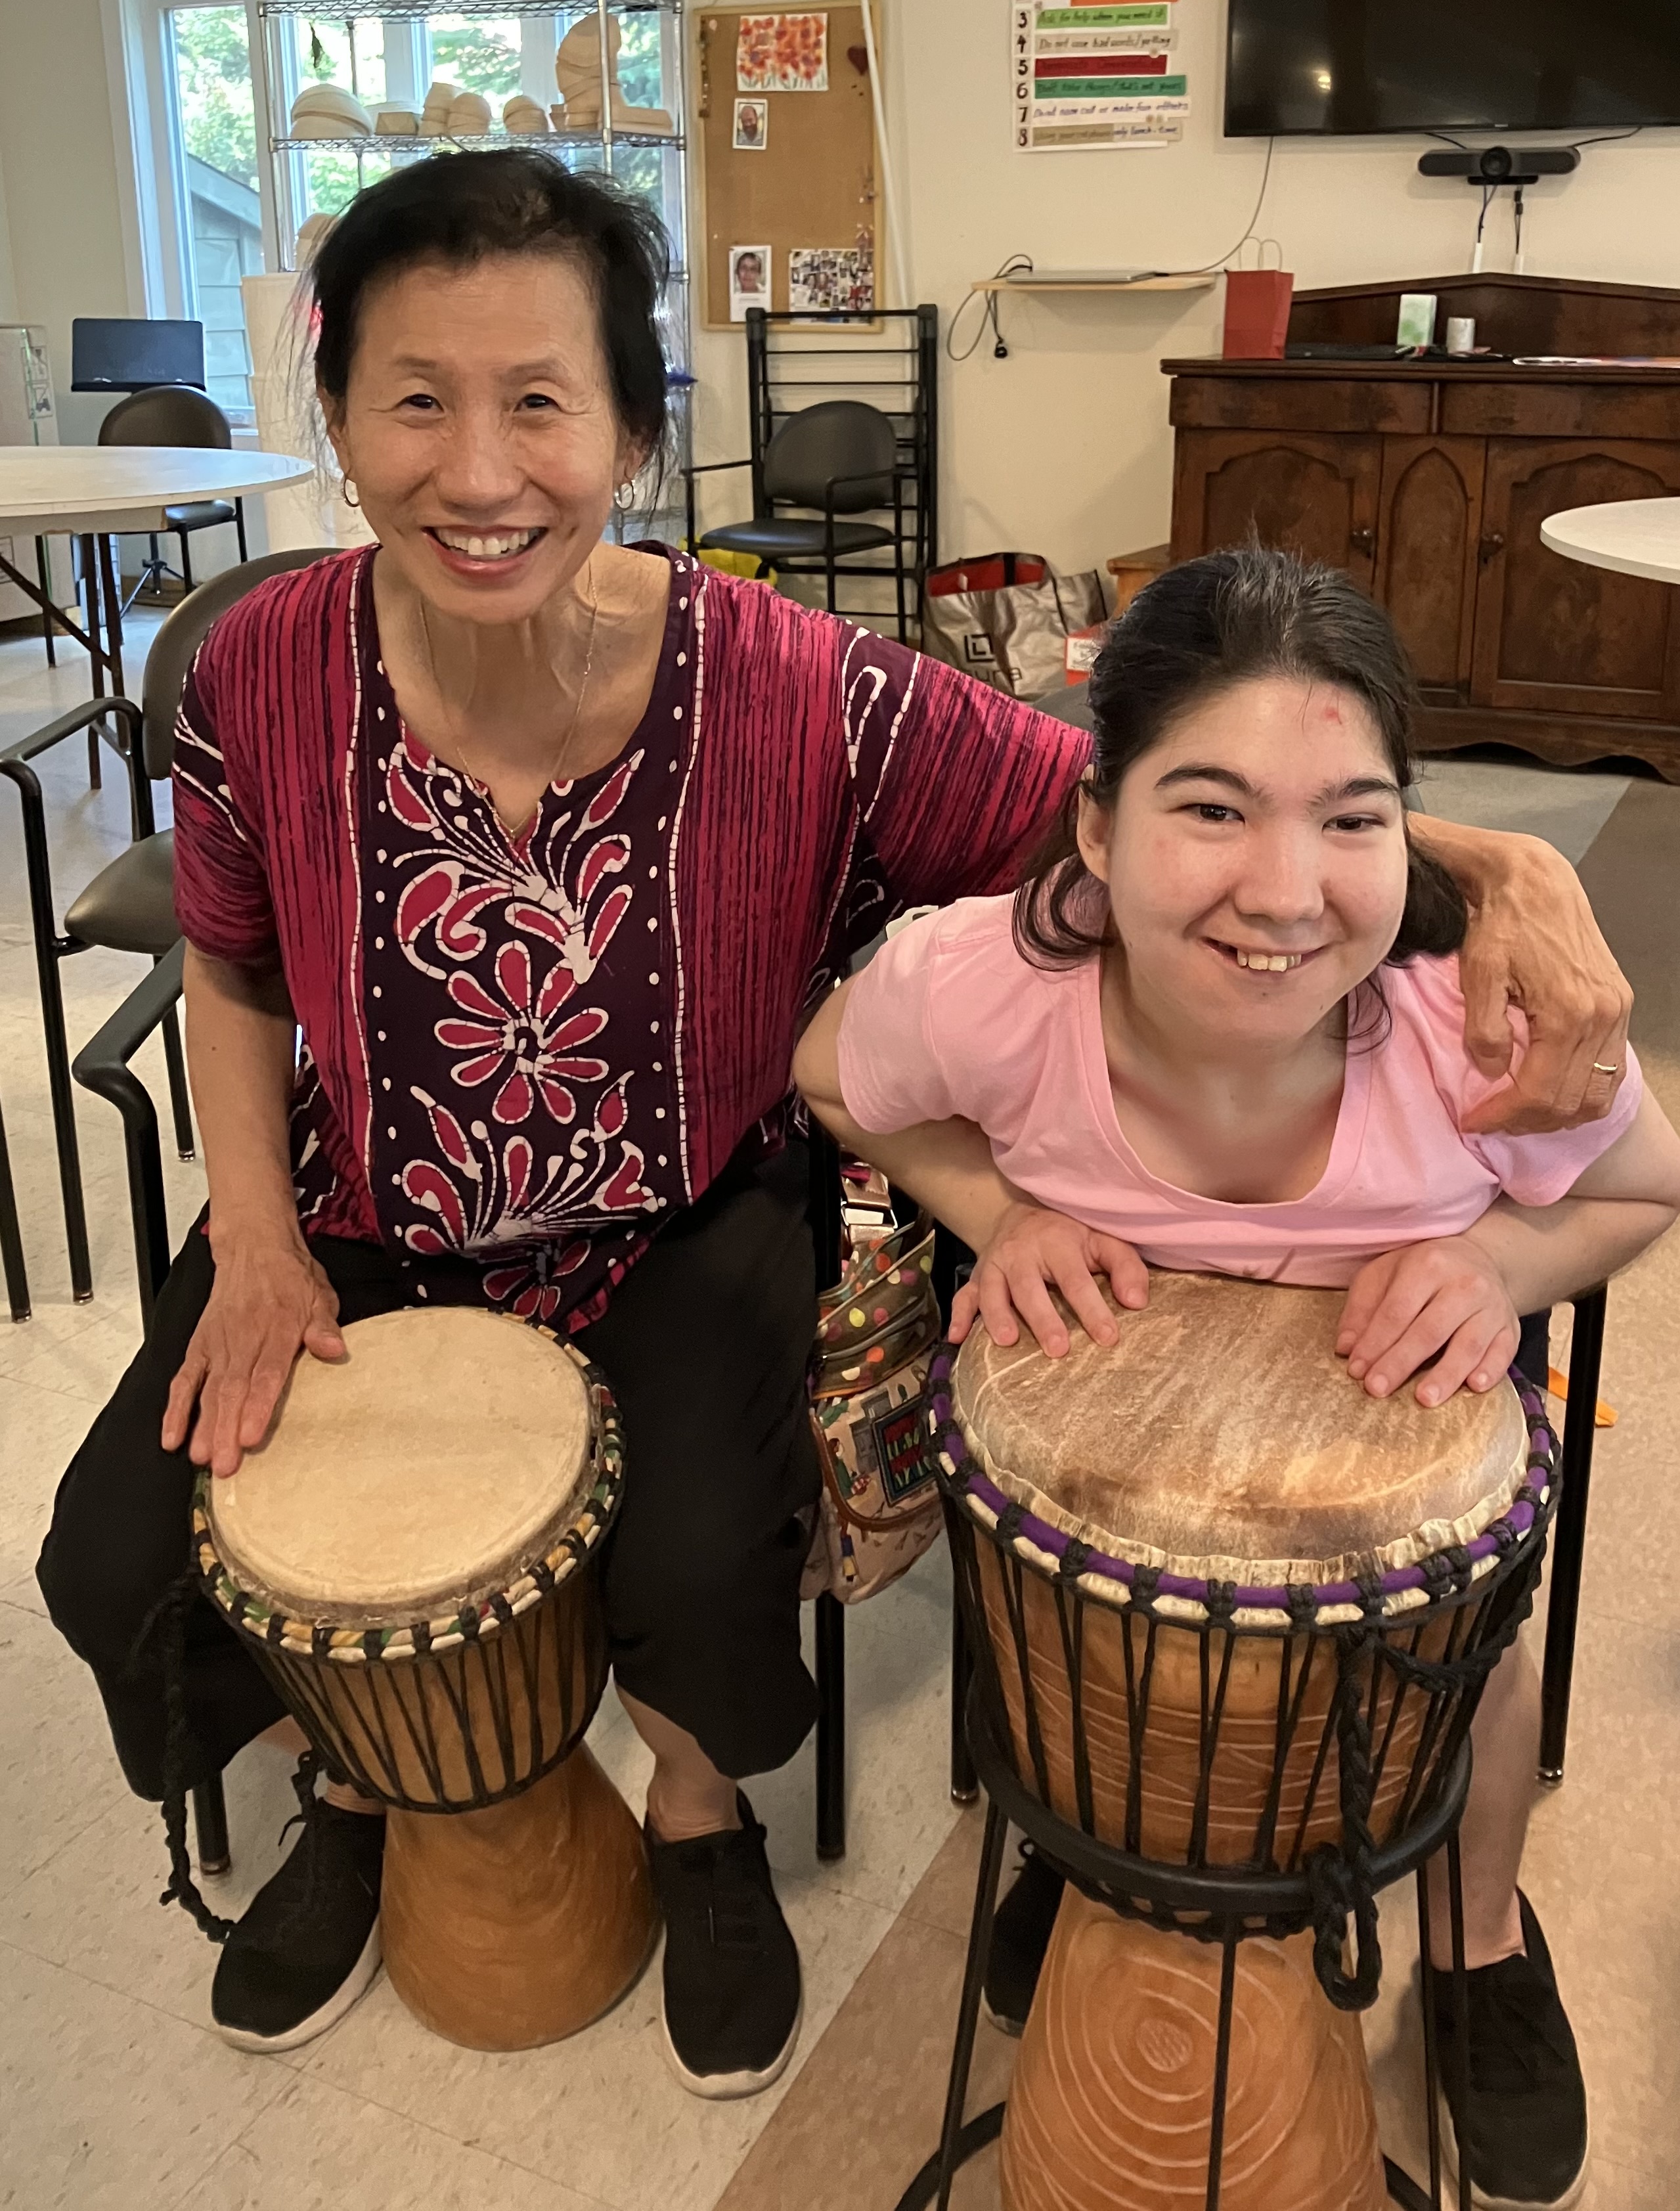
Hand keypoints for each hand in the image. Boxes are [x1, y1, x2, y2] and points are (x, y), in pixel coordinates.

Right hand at [162, 1234, 344, 1476]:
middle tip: (224, 1465)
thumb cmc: (290, 1278)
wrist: (253, 1248)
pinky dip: (176, 1408)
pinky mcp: (200, 1345)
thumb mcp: (319, 1295)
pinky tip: (172, 1436)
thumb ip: (324, 1325)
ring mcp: (218, 1344)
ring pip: (208, 1389)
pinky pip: (184, 1379)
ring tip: (200, 1458)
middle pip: (234, 1390)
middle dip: (226, 1430)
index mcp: (278, 1328)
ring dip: (203, 1425)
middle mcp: (244, 1338)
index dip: (258, 1407)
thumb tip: (334, 1349)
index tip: (250, 1436)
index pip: (267, 1374)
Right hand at [950, 1201, 1147, 1357]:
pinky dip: (958, 1316)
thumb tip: (1137, 1302)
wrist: (1022, 1212)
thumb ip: (1124, 1267)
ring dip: (997, 1316)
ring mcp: (995, 1264)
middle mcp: (1022, 1252)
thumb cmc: (1071, 1235)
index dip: (1091, 1308)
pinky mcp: (976, 1276)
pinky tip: (957, 1339)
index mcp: (1057, 1242)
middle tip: (1058, 1349)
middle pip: (1029, 1287)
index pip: (1075, 1278)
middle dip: (1042, 1318)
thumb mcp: (1103, 1239)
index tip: (1107, 1337)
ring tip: (1007, 1342)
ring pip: (991, 1291)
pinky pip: (963, 1295)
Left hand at [1336, 1239, 1518, 1407]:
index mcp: (1427, 1265)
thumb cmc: (1421, 1271)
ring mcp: (1491, 1306)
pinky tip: (1475, 1386)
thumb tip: (1345, 1348)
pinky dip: (1491, 1369)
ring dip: (1446, 1374)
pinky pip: (1504, 1350)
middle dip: (1400, 1362)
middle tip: (1377, 1389)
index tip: (1356, 1370)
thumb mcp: (1384, 1274)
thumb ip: (1362, 1308)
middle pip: (1429, 1330)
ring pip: (1469, 1343)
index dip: (1375, 1343)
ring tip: (1424, 1399)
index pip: (1397, 1310)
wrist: (1478, 1259)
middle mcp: (1463, 1284)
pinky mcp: (1511, 1326)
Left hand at [1454, 831, 1630, 1135]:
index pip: (1539, 1093)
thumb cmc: (1501, 924)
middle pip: (1572, 1102)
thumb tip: (1492, 1073)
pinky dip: (1583, 1090)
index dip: (1503, 1116)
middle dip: (1528, 1120)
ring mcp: (1617, 1011)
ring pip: (1598, 1093)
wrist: (1533, 880)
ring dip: (1558, 1113)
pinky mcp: (1619, 1004)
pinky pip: (1610, 1068)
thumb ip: (1483, 1031)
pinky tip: (1550, 1089)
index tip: (1473, 1121)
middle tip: (1492, 1119)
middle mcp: (1603, 1016)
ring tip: (1519, 1111)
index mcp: (1569, 1013)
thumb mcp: (1478, 975)